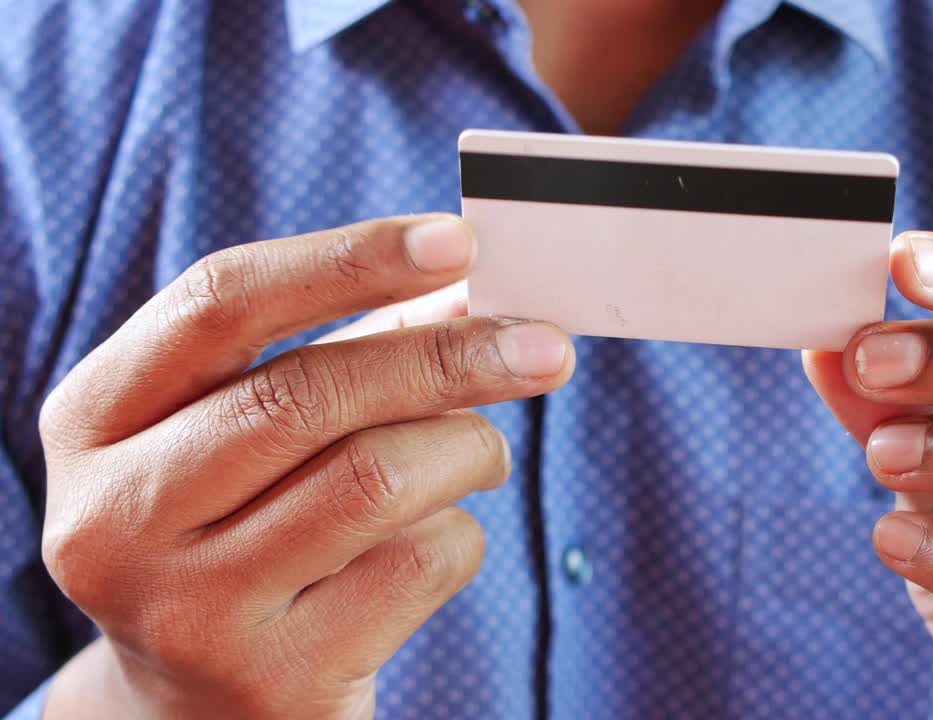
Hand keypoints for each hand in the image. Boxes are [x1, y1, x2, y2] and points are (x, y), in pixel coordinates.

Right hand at [38, 215, 574, 718]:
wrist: (204, 705)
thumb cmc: (242, 530)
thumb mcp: (245, 435)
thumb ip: (338, 354)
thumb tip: (465, 288)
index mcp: (96, 421)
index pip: (219, 302)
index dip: (348, 259)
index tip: (457, 241)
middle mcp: (116, 516)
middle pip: (305, 393)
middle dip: (448, 358)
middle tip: (544, 349)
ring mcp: (189, 608)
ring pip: (376, 478)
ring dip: (466, 449)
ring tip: (479, 453)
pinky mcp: (276, 678)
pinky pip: (419, 564)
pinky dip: (459, 532)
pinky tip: (434, 539)